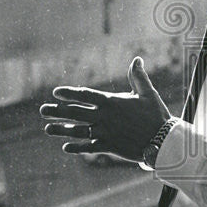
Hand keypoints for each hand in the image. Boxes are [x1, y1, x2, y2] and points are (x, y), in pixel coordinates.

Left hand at [40, 57, 171, 163]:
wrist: (163, 141)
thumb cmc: (156, 115)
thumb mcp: (147, 93)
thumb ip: (138, 76)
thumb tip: (137, 59)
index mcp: (112, 102)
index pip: (85, 95)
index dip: (69, 93)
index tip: (56, 93)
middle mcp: (105, 117)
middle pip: (76, 113)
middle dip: (57, 111)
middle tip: (42, 111)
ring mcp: (105, 133)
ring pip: (78, 131)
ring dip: (61, 129)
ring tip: (47, 129)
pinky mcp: (109, 147)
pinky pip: (89, 147)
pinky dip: (77, 147)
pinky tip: (66, 147)